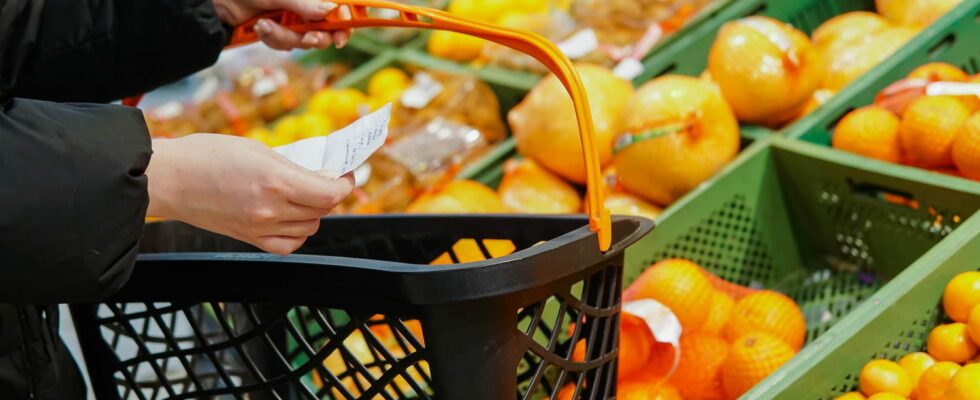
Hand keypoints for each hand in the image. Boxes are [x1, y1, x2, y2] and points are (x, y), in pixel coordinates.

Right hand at [146, 134, 353, 254]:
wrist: (169, 179)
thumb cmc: (206, 155)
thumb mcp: (258, 149)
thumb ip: (291, 167)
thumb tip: (318, 177)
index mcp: (277, 182)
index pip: (329, 195)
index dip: (344, 186)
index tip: (344, 177)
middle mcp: (271, 209)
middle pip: (321, 211)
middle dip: (328, 196)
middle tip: (323, 181)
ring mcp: (260, 227)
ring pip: (308, 228)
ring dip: (312, 213)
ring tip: (303, 197)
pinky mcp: (248, 238)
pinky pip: (288, 245)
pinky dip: (296, 233)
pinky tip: (290, 219)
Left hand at [213, 0, 352, 49]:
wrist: (215, 3)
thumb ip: (304, 3)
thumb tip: (331, 10)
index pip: (341, 7)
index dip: (346, 21)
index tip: (340, 34)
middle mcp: (306, 6)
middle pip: (328, 30)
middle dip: (316, 37)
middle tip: (308, 39)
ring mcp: (294, 19)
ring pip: (305, 41)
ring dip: (285, 37)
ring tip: (266, 25)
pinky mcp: (281, 32)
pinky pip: (287, 45)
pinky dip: (274, 39)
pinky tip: (261, 28)